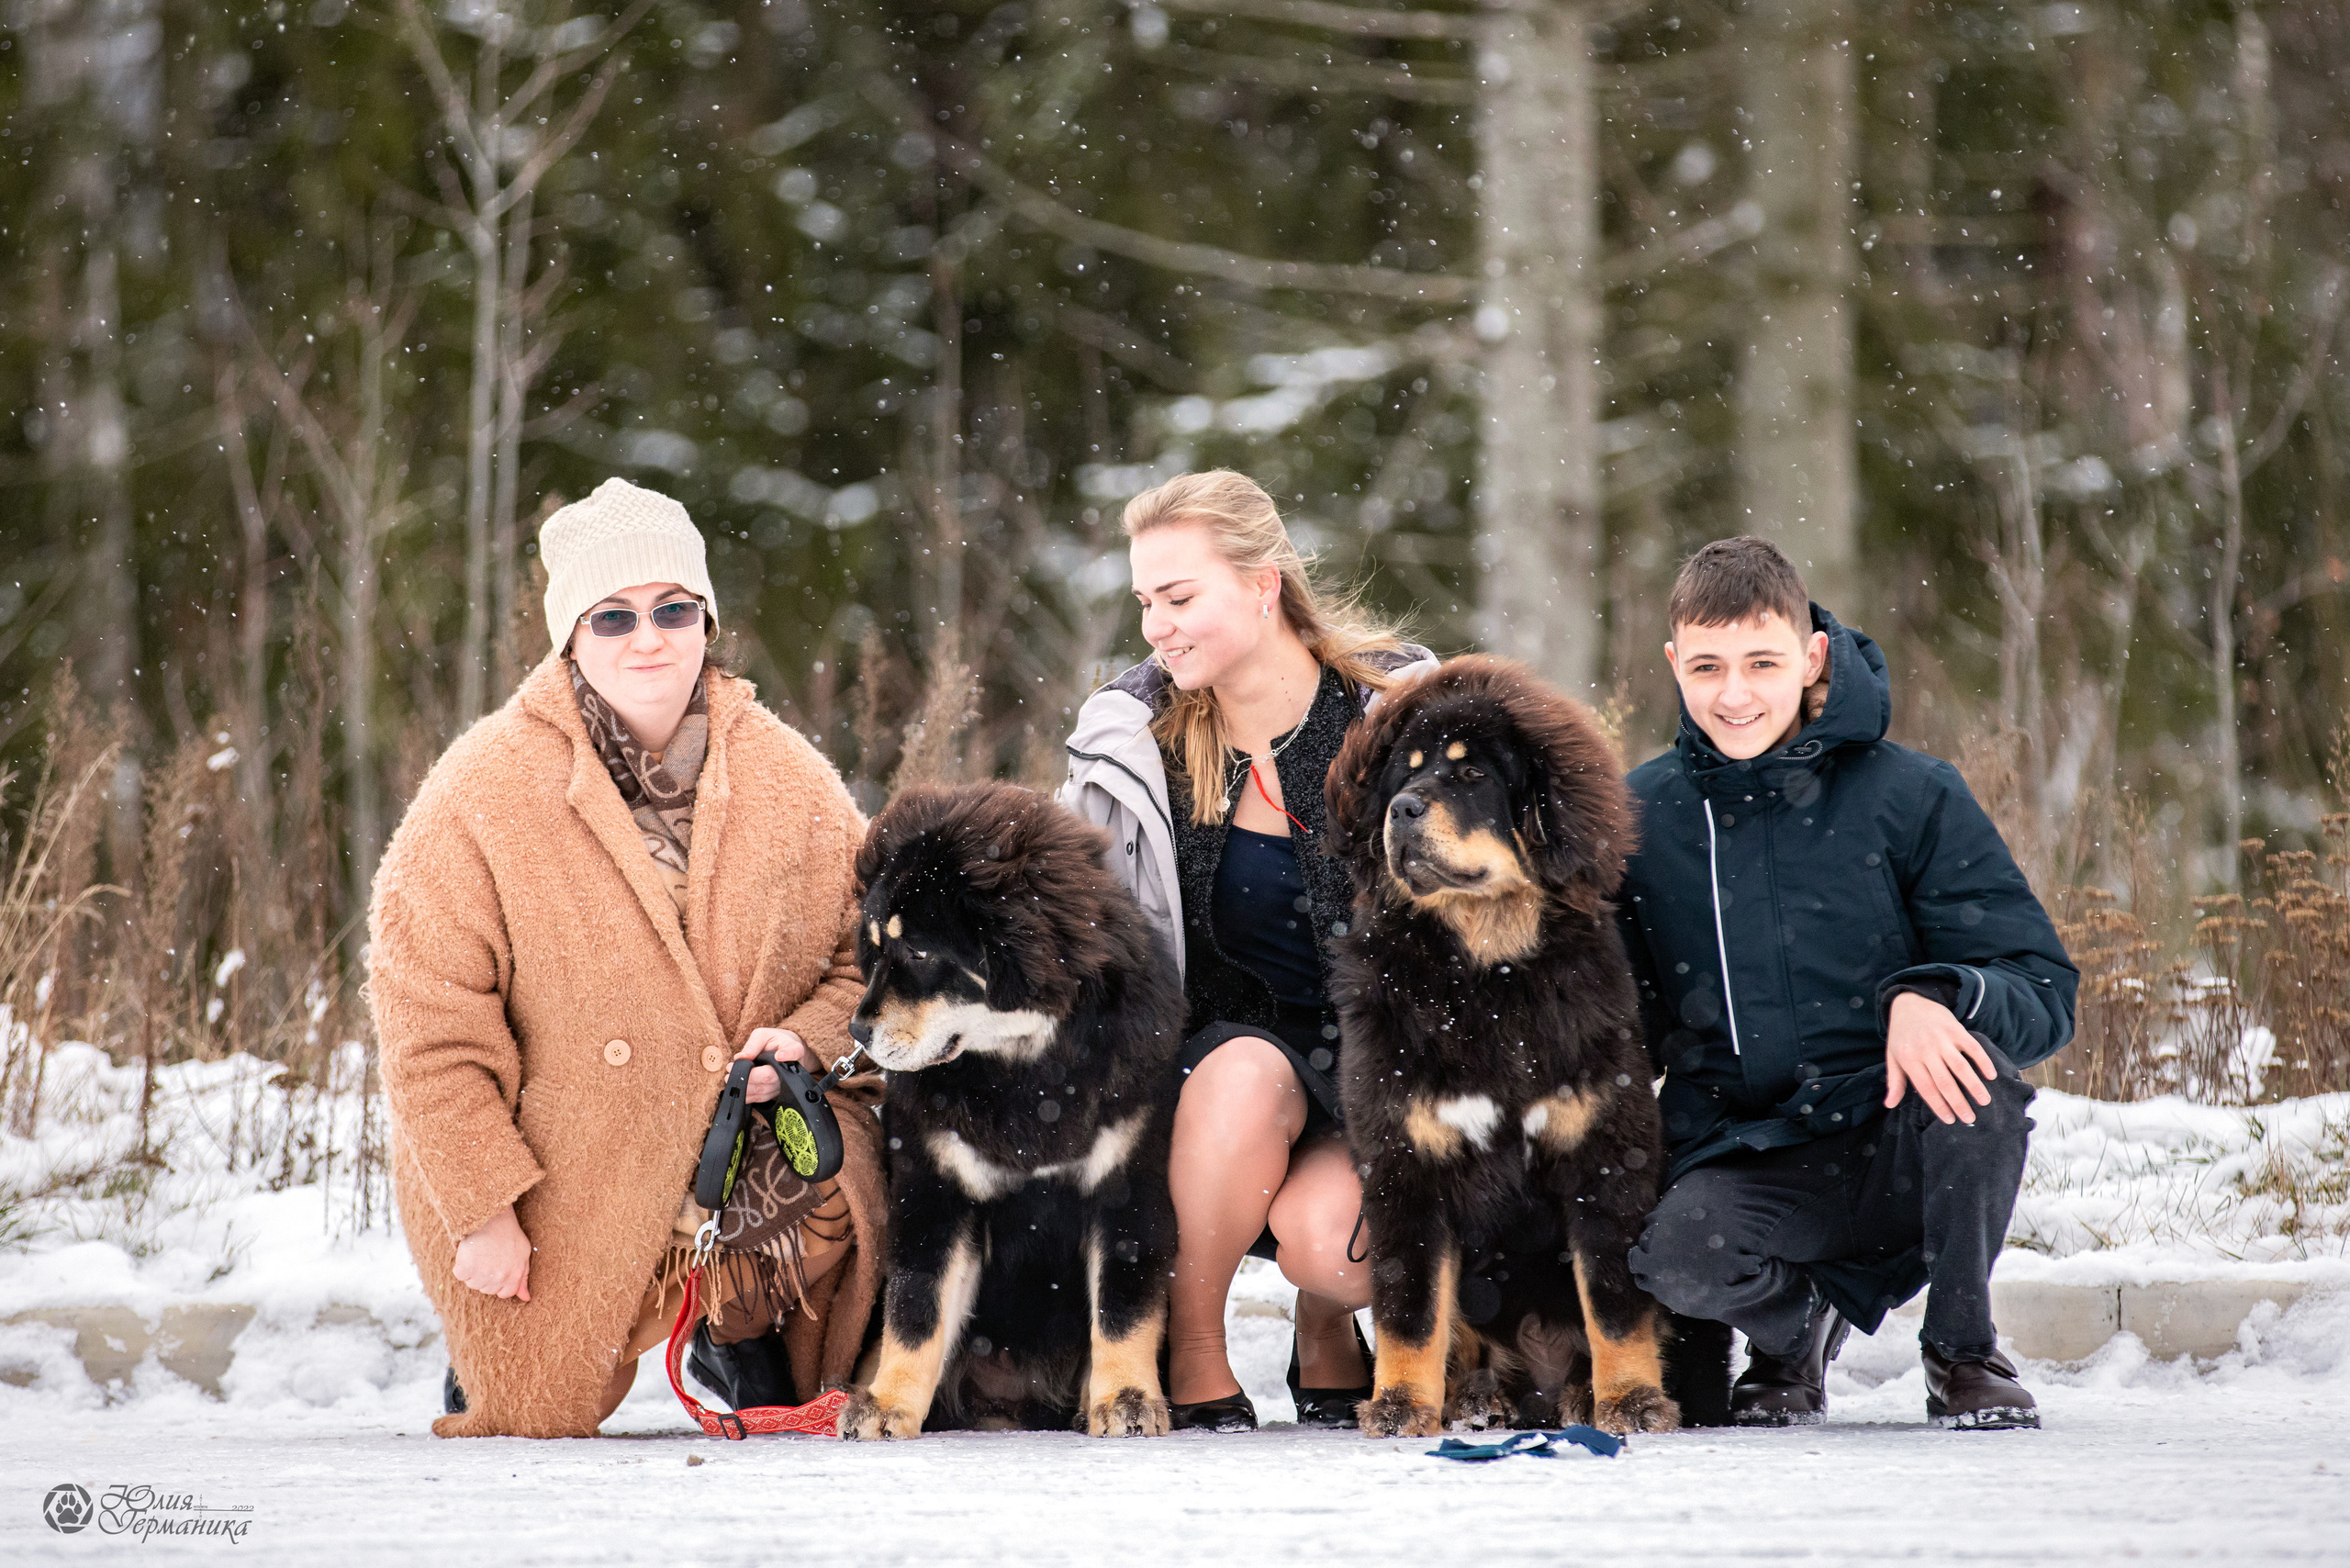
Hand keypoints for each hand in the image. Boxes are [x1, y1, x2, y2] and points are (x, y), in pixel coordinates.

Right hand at [453, 1205, 532, 1300]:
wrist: (492, 1217)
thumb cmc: (509, 1234)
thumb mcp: (524, 1254)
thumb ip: (523, 1278)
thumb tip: (526, 1298)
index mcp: (514, 1276)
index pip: (505, 1293)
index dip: (501, 1281)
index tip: (498, 1268)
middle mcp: (498, 1279)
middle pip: (487, 1289)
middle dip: (487, 1276)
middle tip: (489, 1257)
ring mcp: (481, 1275)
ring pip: (473, 1284)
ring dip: (474, 1271)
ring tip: (480, 1252)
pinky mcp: (465, 1268)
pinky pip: (460, 1274)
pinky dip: (462, 1265)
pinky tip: (470, 1252)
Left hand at [738, 1027, 809, 1103]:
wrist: (781, 1052)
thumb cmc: (772, 1041)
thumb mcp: (763, 1035)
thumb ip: (753, 1044)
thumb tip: (740, 1058)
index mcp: (793, 1049)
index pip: (794, 1052)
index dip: (787, 1055)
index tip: (779, 1055)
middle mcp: (791, 1069)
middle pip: (771, 1075)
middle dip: (749, 1075)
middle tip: (731, 1067)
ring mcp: (784, 1084)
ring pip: (763, 1089)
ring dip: (744, 1085)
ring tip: (729, 1077)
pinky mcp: (775, 1093)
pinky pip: (761, 1098)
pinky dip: (746, 1094)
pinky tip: (737, 1087)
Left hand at [1885, 991, 1996, 1124]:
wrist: (1910, 1002)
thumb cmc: (1901, 1035)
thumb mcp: (1892, 1056)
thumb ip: (1894, 1081)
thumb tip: (1889, 1105)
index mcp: (1909, 1059)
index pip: (1926, 1088)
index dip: (1938, 1105)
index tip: (1950, 1120)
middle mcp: (1926, 1050)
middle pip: (1945, 1082)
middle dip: (1958, 1102)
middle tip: (1970, 1118)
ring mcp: (1942, 1039)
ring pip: (1961, 1067)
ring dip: (1974, 1086)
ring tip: (1984, 1102)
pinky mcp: (1956, 1030)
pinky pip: (1973, 1048)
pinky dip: (1983, 1062)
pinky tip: (1990, 1076)